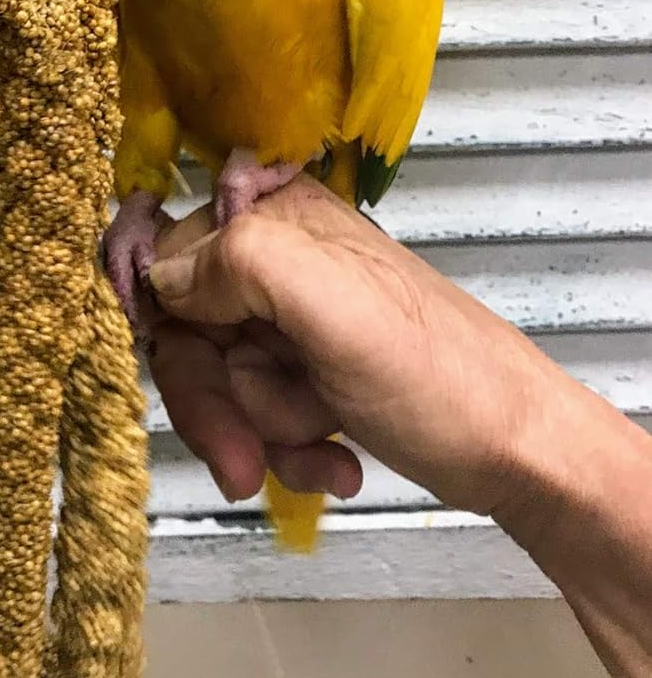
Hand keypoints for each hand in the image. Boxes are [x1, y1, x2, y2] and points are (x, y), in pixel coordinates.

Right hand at [147, 175, 568, 518]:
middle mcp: (273, 256)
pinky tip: (336, 460)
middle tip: (244, 463)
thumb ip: (238, 264)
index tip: (189, 382)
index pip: (166, 256)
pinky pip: (254, 412)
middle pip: (186, 331)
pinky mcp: (304, 371)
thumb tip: (158, 278)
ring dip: (259, 433)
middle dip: (216, 404)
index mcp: (273, 213)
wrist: (520, 453)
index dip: (166, 326)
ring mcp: (288, 317)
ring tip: (323, 453)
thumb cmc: (433, 372)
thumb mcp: (331, 304)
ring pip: (218, 382)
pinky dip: (286, 447)